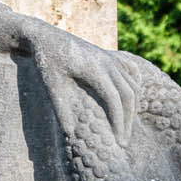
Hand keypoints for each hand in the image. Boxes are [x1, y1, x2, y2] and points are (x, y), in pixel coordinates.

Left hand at [30, 23, 136, 150]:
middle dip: (128, 120)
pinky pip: (131, 73)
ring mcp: (111, 58)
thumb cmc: (46, 61)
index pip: (114, 99)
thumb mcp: (50, 84)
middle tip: (124, 143)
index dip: (119, 121)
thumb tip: (70, 134)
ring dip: (132, 108)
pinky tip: (131, 104)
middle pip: (128, 95)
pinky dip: (135, 89)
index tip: (119, 141)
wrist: (45, 37)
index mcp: (93, 68)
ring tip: (125, 129)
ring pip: (132, 85)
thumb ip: (61, 107)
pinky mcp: (110, 57)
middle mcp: (107, 62)